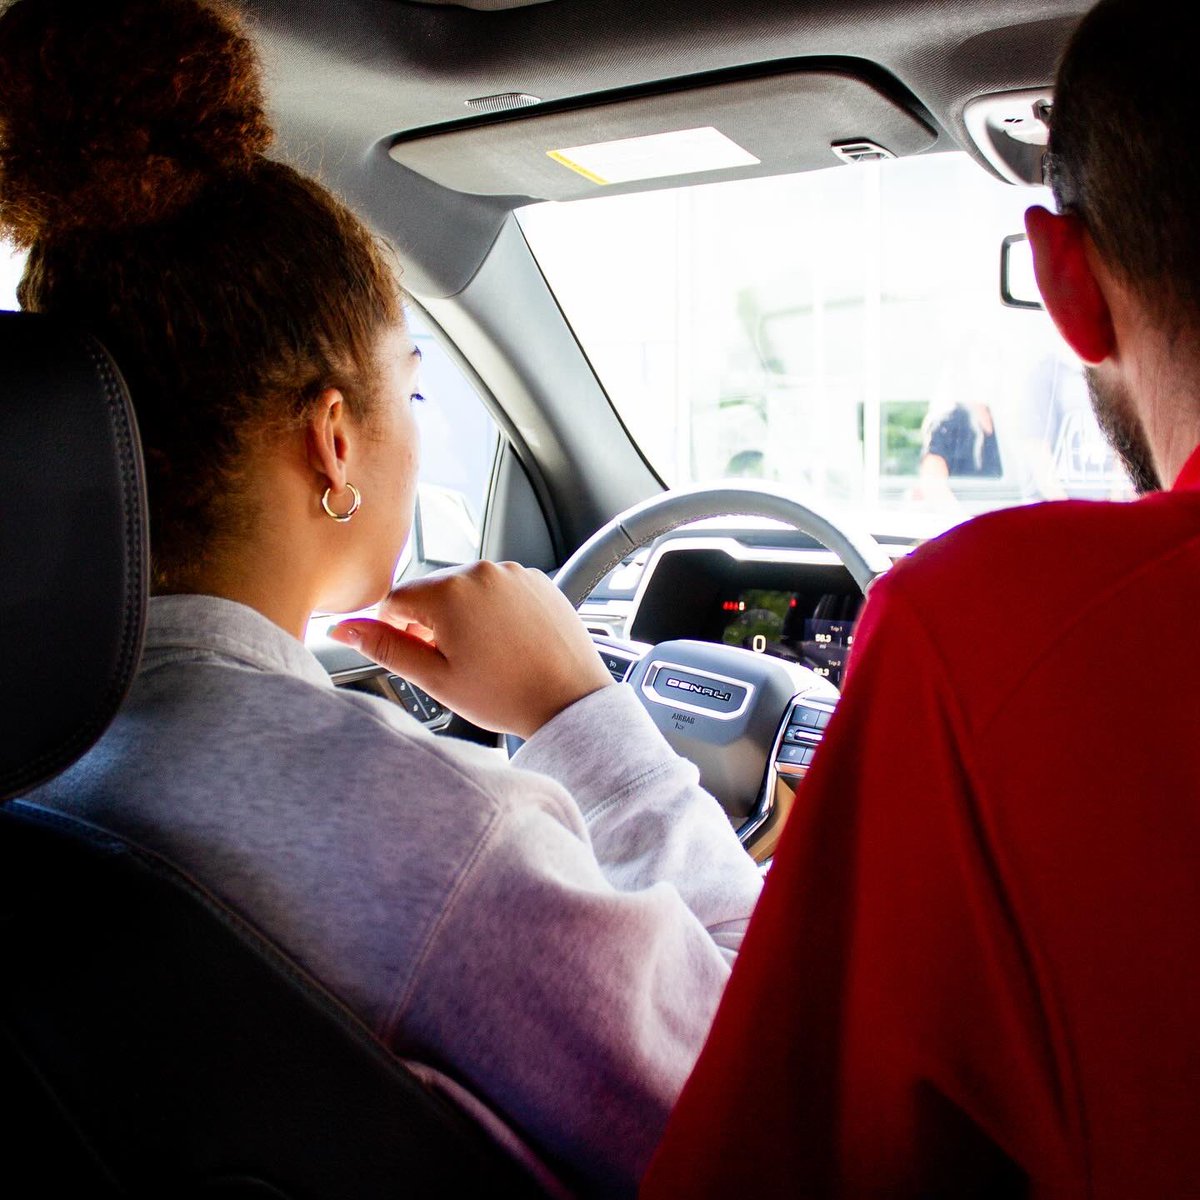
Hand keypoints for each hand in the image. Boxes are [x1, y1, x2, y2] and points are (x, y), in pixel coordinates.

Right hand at [328, 560, 612, 737]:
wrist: (570, 700)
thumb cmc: (506, 695)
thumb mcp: (435, 678)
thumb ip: (386, 647)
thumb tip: (343, 629)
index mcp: (448, 592)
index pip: (395, 600)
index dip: (398, 631)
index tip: (419, 655)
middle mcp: (480, 571)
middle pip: (432, 591)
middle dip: (432, 622)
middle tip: (454, 662)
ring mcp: (512, 572)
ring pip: (467, 589)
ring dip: (464, 614)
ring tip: (486, 655)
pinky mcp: (536, 579)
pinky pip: (500, 588)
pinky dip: (496, 610)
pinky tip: (508, 643)